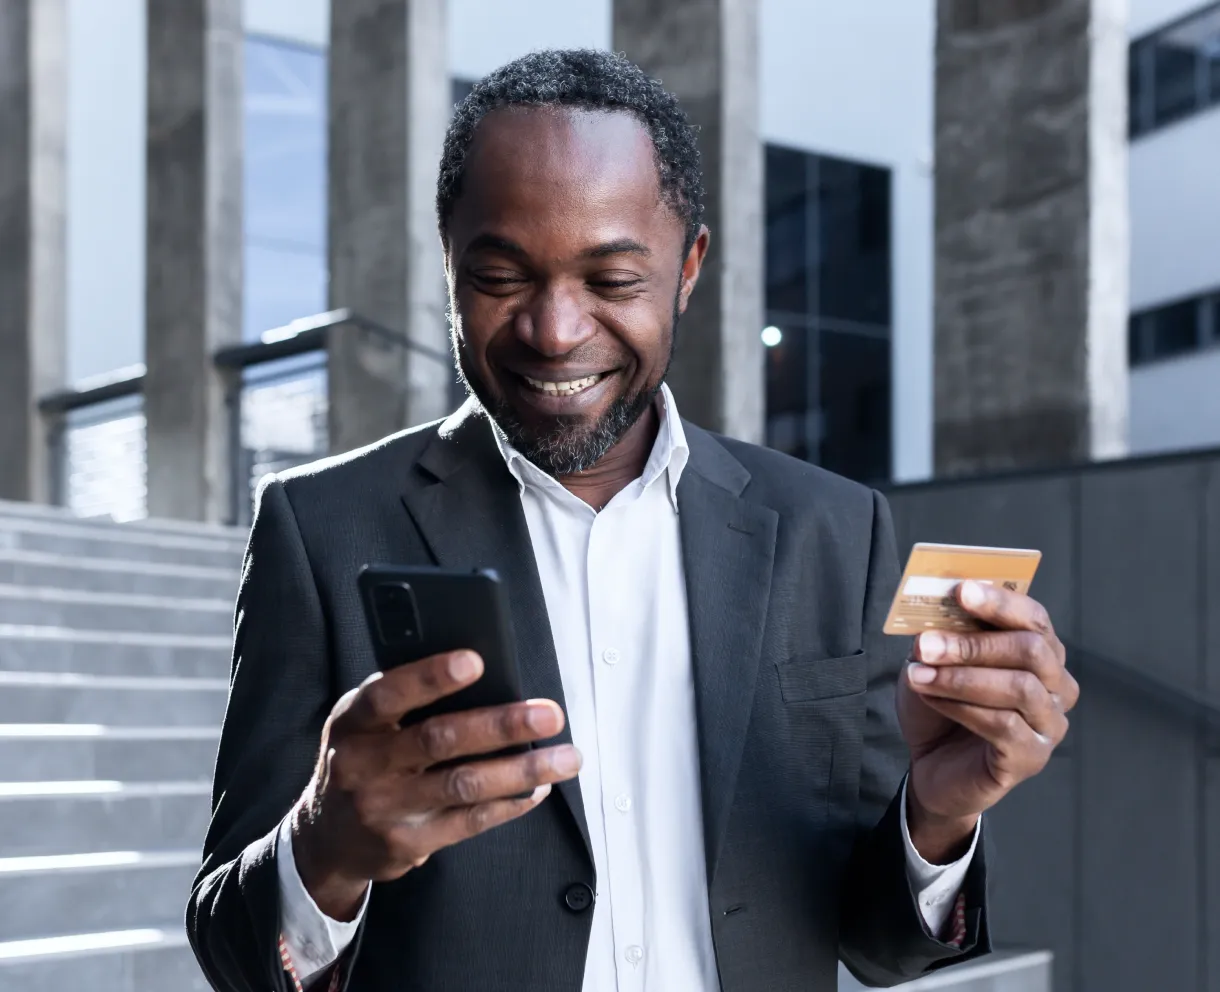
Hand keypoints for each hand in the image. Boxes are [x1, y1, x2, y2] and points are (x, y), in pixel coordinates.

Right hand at [290, 650, 581, 919]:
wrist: (327, 837)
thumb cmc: (365, 757)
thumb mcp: (366, 723)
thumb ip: (407, 701)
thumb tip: (488, 676)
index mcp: (352, 721)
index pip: (389, 693)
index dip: (431, 677)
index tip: (476, 661)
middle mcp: (362, 764)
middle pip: (438, 739)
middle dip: (501, 725)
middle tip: (550, 714)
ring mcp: (384, 808)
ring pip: (464, 784)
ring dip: (523, 770)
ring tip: (567, 757)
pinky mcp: (406, 844)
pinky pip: (470, 821)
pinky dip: (511, 802)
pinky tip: (539, 787)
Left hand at [897, 580, 1078, 862]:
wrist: (931, 764)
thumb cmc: (940, 704)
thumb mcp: (935, 661)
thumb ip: (944, 632)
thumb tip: (940, 603)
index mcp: (1039, 651)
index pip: (1034, 618)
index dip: (1000, 602)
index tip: (961, 590)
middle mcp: (1055, 684)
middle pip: (1031, 650)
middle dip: (974, 644)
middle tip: (926, 643)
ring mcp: (1049, 723)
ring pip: (1019, 688)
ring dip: (961, 678)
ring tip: (918, 675)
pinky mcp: (1032, 757)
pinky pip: (1004, 725)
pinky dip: (961, 708)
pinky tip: (931, 699)